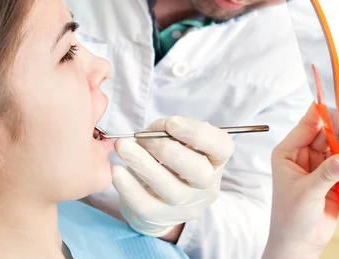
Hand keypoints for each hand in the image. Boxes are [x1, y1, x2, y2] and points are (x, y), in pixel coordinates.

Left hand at [111, 116, 234, 238]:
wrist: (159, 197)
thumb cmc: (169, 159)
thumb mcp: (177, 141)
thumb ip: (170, 131)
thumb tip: (154, 131)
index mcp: (215, 160)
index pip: (222, 147)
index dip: (197, 133)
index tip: (171, 123)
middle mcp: (207, 186)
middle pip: (198, 171)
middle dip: (166, 149)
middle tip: (142, 137)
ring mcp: (186, 205)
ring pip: (170, 188)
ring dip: (142, 163)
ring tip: (122, 146)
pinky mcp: (161, 216)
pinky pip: (145, 204)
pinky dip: (129, 186)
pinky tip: (116, 170)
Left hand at [263, 104, 338, 258]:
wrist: (299, 241)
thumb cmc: (290, 217)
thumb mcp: (307, 193)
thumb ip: (326, 174)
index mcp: (288, 152)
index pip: (307, 124)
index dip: (322, 112)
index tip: (336, 103)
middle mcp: (304, 155)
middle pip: (332, 136)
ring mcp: (320, 166)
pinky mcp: (334, 178)